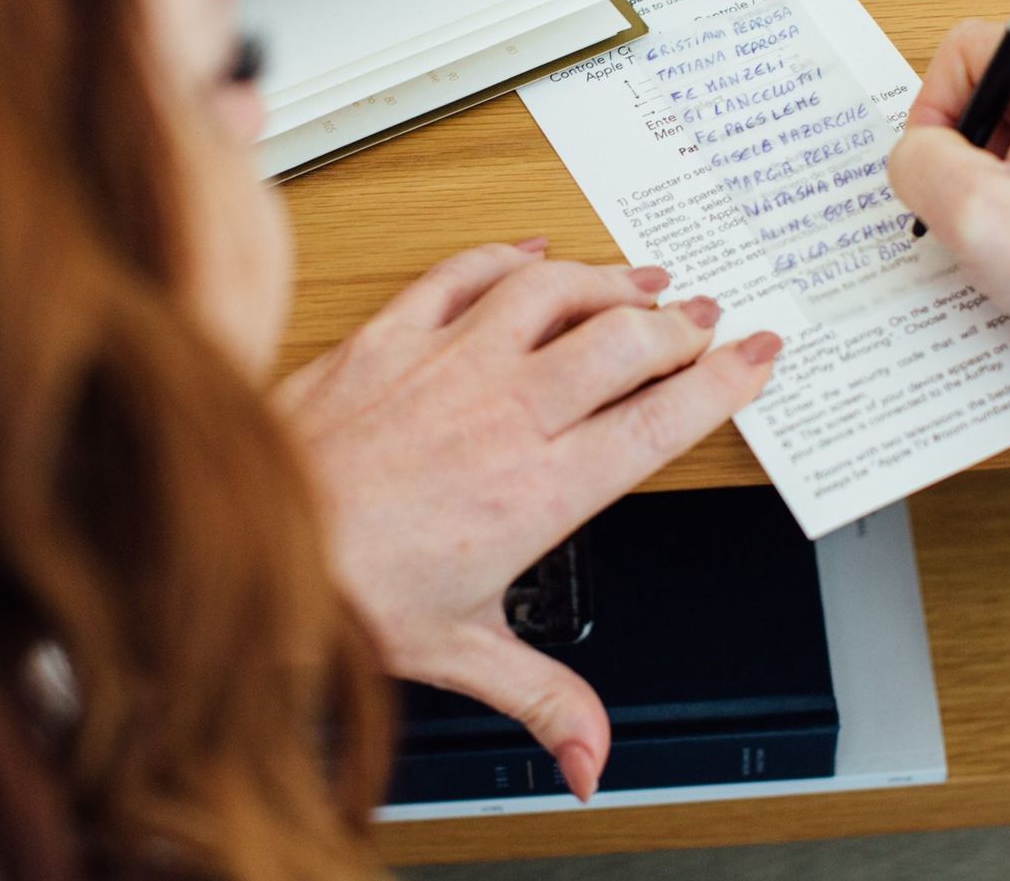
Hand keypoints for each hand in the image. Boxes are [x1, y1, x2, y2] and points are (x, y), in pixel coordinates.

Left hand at [276, 240, 781, 798]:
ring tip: (646, 280)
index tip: (757, 356)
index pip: (658, 421)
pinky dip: (510, 252)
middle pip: (624, 341)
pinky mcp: (392, 337)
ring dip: (611, 279)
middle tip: (709, 318)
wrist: (252, 540)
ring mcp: (448, 365)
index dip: (723, 383)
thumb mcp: (460, 652)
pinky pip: (465, 271)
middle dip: (682, 324)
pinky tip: (535, 249)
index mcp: (537, 490)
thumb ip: (543, 699)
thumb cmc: (347, 592)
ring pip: (555, 291)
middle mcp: (503, 415)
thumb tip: (591, 760)